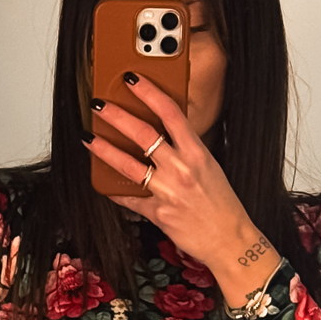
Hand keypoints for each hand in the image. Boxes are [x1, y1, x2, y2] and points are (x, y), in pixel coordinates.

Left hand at [84, 76, 280, 300]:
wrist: (230, 240)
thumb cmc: (223, 204)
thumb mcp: (210, 166)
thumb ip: (186, 149)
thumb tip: (163, 133)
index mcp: (197, 152)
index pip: (169, 112)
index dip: (148, 92)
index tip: (132, 79)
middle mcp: (181, 169)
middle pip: (142, 133)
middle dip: (116, 115)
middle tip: (100, 104)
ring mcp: (167, 192)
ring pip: (128, 165)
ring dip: (104, 149)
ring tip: (90, 138)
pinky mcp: (158, 214)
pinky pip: (129, 200)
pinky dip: (115, 191)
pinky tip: (103, 182)